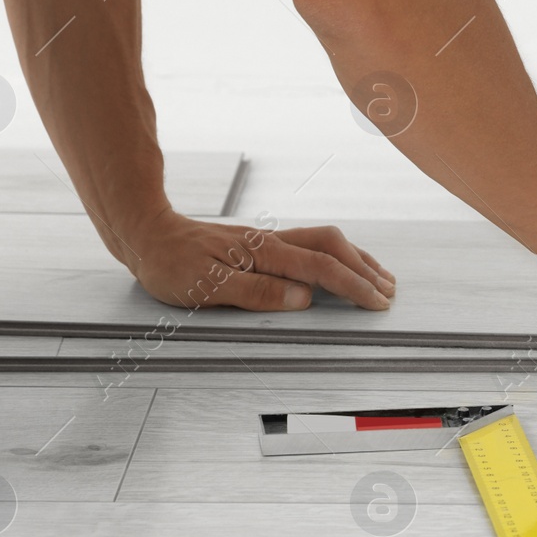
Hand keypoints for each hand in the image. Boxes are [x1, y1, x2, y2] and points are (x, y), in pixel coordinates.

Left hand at [121, 210, 395, 311]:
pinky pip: (312, 244)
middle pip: (333, 246)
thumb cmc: (171, 263)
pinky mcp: (263, 244)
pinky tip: (342, 264)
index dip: (353, 285)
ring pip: (326, 241)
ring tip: (380, 277)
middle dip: (365, 269)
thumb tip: (302, 299)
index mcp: (263, 253)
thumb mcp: (205, 287)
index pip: (321, 268)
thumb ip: (257, 292)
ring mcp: (269, 241)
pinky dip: (338, 254)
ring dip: (357, 258)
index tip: (376, 302)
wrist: (148, 234)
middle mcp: (271, 242)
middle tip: (388, 293)